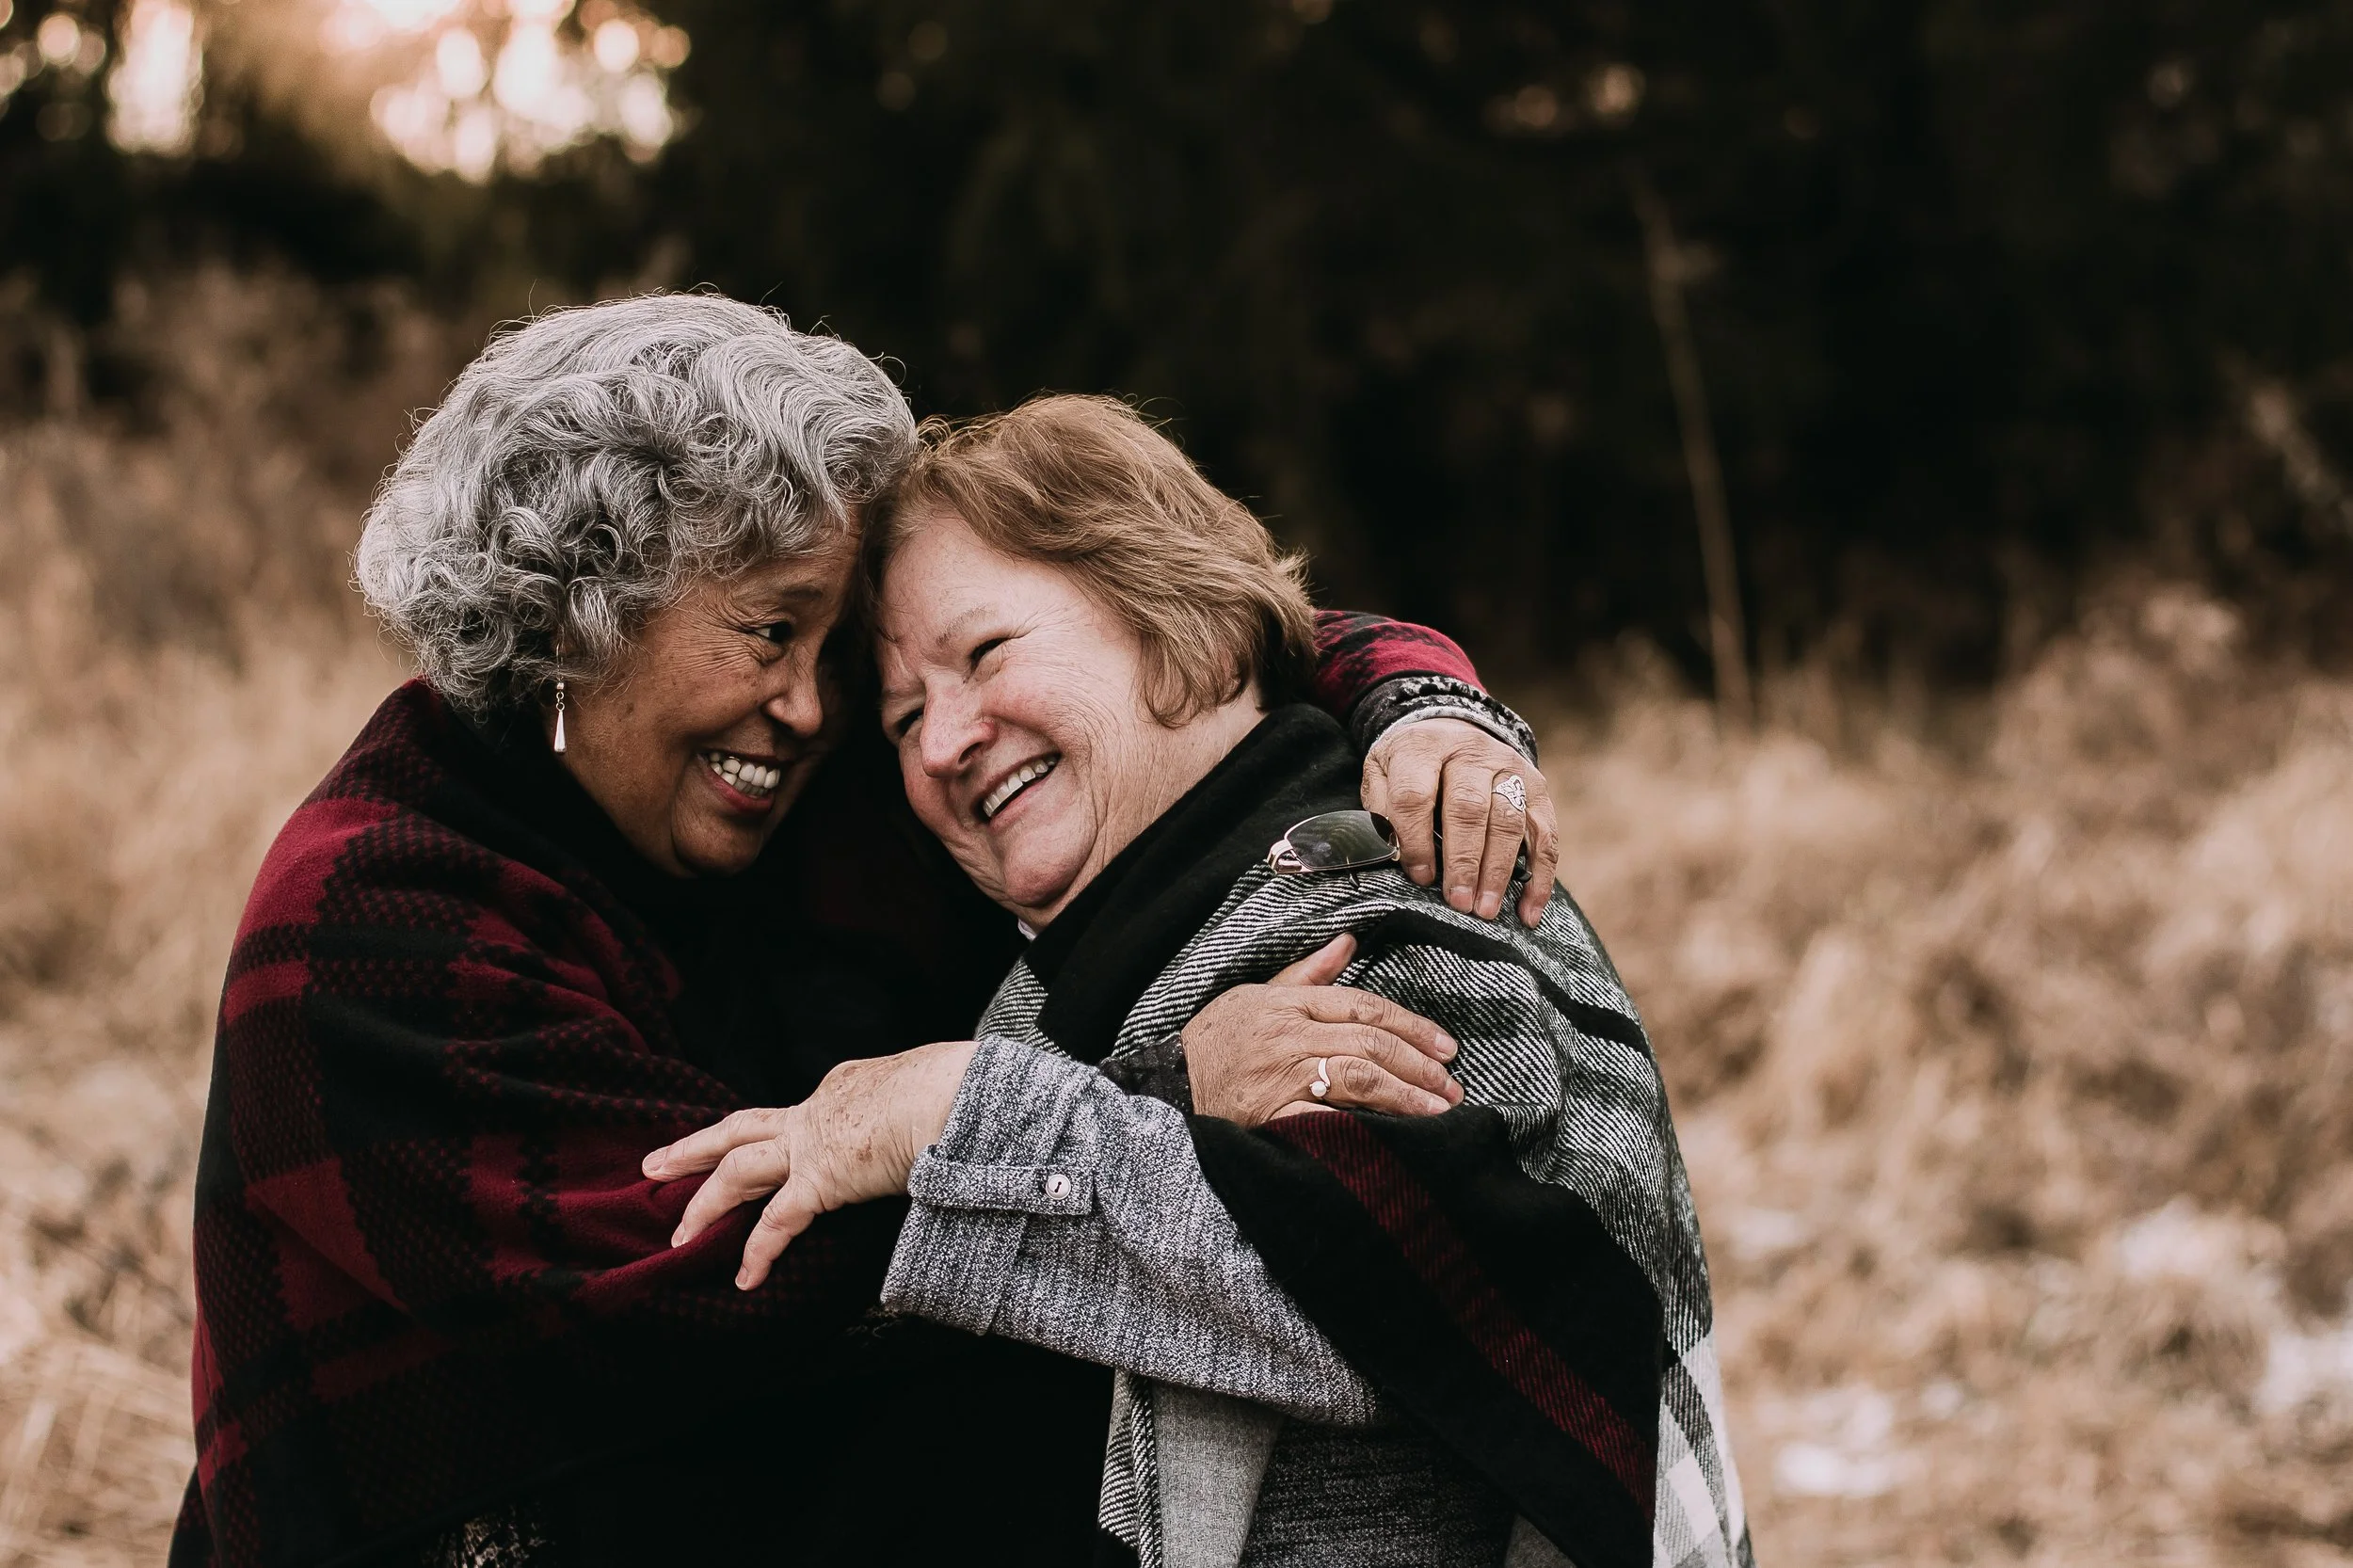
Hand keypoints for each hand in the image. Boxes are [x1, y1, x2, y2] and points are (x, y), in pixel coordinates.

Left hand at [642, 1040, 978, 1289]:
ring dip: (704, 1202)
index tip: (777, 1142)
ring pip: (738, 1171)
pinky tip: (744, 1279)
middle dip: (696, 1146)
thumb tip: (936, 1116)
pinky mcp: (820, 1180)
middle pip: (741, 1128)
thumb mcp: (925, 1087)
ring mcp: (811, 1145)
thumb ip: (914, 1106)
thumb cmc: (950, 1087)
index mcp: (843, 1087)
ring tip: (677, 1232)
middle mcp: (815, 1111)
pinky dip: (757, 1252)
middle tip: (657, 1161)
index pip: (799, 1112)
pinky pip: (778, 1222)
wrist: (949, 1091)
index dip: (779, 1130)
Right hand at [1183, 935, 1462, 1125]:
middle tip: (1451, 1083)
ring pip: (1358, 1075)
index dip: (1410, 1025)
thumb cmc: (1215, 1040)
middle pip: (1369, 1041)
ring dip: (1405, 1093)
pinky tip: (1394, 1136)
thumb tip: (1349, 941)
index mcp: (1289, 1002)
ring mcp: (1281, 1073)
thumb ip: (1306, 973)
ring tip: (1438, 1108)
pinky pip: (1328, 1117)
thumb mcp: (1255, 995)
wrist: (1168, 1083)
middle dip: (1418, 1062)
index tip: (1445, 1045)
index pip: (1363, 1005)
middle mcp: (1289, 1033)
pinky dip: (1364, 1126)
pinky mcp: (1272, 1112)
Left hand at [1363, 717, 1558, 926]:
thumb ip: (1381, 810)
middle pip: (1469, 808)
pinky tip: (1527, 910)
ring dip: (1498, 870)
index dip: (1416, 840)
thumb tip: (1393, 856)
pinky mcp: (1536, 786)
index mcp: (1422, 747)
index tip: (1420, 876)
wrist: (1450, 731)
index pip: (1416, 795)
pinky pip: (1545, 833)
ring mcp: (1508, 767)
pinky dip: (1540, 876)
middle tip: (1459, 902)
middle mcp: (1470, 751)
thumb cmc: (1411, 766)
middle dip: (1463, 861)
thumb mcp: (1381, 774)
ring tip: (1486, 909)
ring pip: (1508, 821)